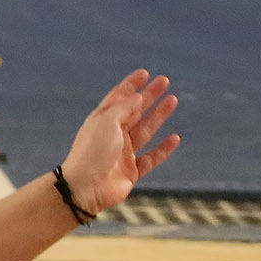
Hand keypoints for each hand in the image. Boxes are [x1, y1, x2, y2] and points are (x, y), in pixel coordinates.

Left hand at [59, 70, 179, 215]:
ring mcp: (122, 153)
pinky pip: (151, 158)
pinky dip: (163, 149)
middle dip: (149, 95)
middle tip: (164, 82)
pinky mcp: (131, 171)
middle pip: (134, 111)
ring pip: (145, 130)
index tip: (145, 73)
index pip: (118, 98)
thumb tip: (138, 96)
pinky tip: (175, 137)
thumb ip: (124, 108)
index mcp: (101, 121)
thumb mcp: (106, 122)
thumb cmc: (92, 152)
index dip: (130, 85)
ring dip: (159, 115)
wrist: (85, 188)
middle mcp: (112, 135)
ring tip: (173, 100)